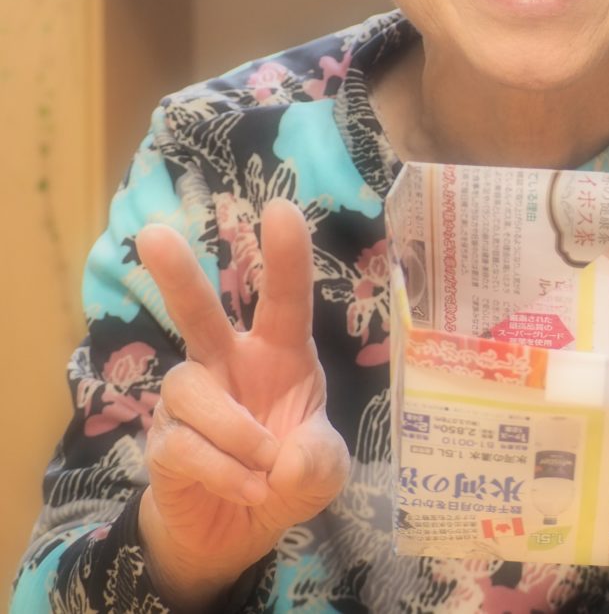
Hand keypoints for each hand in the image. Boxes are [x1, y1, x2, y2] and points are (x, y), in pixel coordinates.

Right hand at [136, 199, 349, 610]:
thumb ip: (319, 460)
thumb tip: (288, 456)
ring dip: (235, 432)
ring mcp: (191, 399)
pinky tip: (247, 487)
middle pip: (198, 312)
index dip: (286, 257)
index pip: (285, 299)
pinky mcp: (162, 440)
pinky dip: (222, 471)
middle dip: (178, 275)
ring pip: (190, 389)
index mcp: (280, 353)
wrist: (239, 528)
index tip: (281, 208)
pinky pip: (183, 444)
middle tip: (155, 235)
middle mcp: (230, 363)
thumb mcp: (323, 470)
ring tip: (264, 467)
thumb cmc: (287, 472)